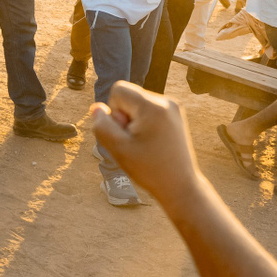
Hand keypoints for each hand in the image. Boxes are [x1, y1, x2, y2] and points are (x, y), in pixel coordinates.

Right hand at [89, 83, 201, 207]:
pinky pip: (149, 111)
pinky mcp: (176, 116)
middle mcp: (166, 101)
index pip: (119, 90)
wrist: (180, 185)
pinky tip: (152, 143)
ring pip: (138, 104)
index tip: (126, 132)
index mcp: (153, 106)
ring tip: (145, 144)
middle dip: (125, 117)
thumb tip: (97, 108)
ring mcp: (174, 108)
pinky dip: (145, 124)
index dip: (114, 112)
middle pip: (129, 96)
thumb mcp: (118, 148)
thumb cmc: (149, 169)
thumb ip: (102, 126)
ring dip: (134, 122)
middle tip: (136, 142)